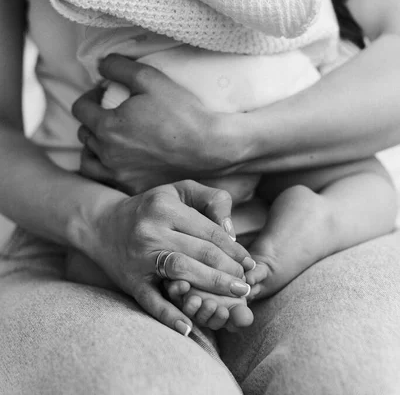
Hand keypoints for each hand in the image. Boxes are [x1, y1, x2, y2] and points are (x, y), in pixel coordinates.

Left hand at [72, 55, 243, 193]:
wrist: (211, 147)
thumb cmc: (181, 111)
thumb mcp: (150, 77)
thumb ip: (118, 67)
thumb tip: (99, 64)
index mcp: (107, 126)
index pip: (80, 108)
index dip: (89, 97)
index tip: (103, 94)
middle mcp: (108, 154)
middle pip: (84, 133)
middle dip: (92, 119)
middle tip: (111, 112)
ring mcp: (120, 175)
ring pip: (89, 160)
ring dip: (94, 146)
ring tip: (111, 138)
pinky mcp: (133, 189)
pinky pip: (106, 180)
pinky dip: (106, 169)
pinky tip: (119, 161)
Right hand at [87, 180, 253, 335]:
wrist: (104, 225)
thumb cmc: (152, 207)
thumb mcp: (179, 191)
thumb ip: (211, 200)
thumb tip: (232, 230)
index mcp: (165, 208)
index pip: (208, 231)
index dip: (234, 248)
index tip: (250, 263)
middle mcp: (151, 231)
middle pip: (200, 252)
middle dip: (229, 270)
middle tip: (246, 284)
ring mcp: (140, 257)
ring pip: (181, 272)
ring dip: (212, 286)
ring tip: (235, 297)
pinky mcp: (131, 281)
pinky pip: (151, 301)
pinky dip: (169, 316)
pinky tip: (189, 328)